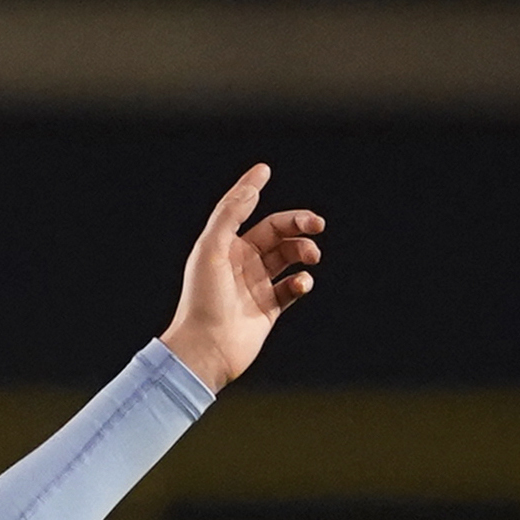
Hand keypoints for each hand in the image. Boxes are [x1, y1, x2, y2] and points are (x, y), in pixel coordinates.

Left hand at [161, 164, 324, 390]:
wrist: (205, 349)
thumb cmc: (202, 299)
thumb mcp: (211, 249)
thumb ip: (230, 215)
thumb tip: (251, 189)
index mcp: (225, 247)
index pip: (244, 210)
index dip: (253, 189)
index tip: (265, 170)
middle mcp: (242, 264)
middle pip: (277, 232)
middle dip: (299, 224)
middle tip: (317, 224)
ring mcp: (256, 286)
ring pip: (289, 258)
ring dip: (304, 251)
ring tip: (311, 257)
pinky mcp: (269, 310)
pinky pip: (293, 288)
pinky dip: (302, 282)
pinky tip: (300, 285)